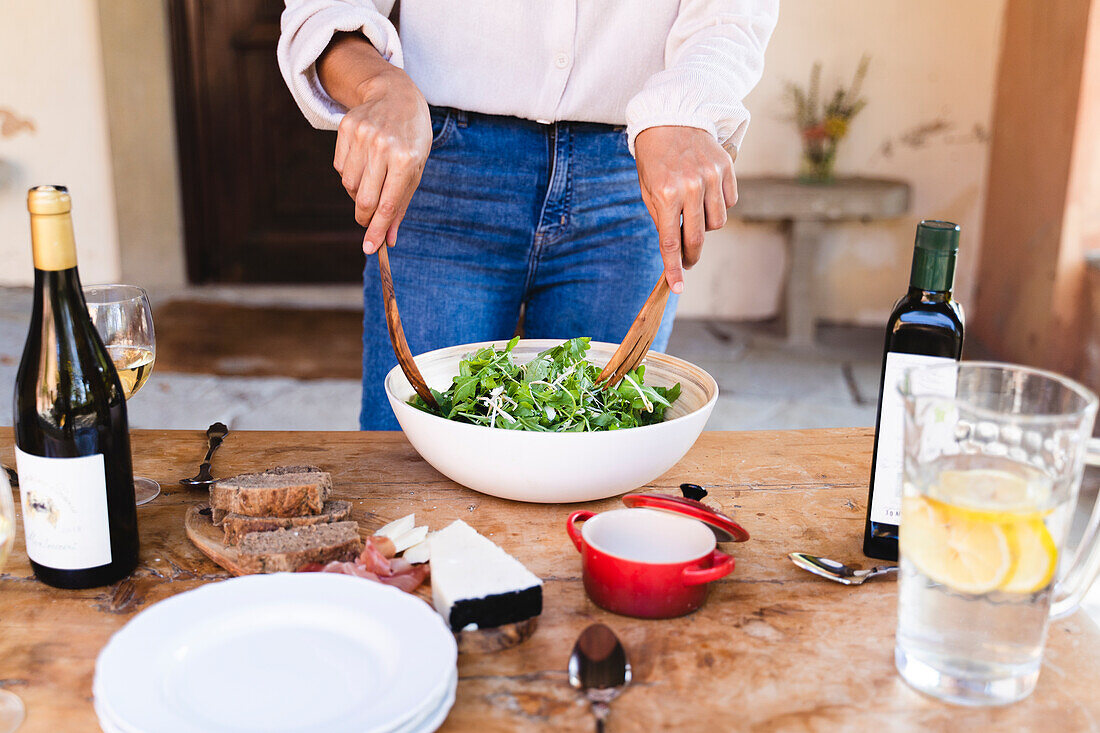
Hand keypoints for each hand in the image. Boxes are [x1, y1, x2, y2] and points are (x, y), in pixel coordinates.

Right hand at [334, 66, 431, 253]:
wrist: (396, 95)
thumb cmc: (412, 139)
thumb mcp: (415, 170)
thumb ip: (400, 206)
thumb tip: (388, 240)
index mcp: (405, 160)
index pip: (387, 205)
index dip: (377, 230)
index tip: (370, 248)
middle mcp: (382, 147)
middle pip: (364, 199)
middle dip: (365, 216)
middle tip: (367, 219)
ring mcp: (362, 136)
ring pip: (349, 184)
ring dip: (358, 192)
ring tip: (372, 178)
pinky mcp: (345, 128)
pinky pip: (340, 167)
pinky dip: (350, 173)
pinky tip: (363, 160)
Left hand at [634, 126, 736, 293]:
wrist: (672, 117)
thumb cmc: (655, 158)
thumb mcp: (648, 189)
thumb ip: (661, 219)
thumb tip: (674, 249)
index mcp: (665, 193)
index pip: (671, 240)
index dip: (674, 267)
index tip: (677, 287)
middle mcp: (690, 186)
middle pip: (698, 237)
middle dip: (692, 254)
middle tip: (688, 260)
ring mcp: (711, 177)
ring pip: (717, 222)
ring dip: (706, 225)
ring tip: (693, 212)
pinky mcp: (727, 168)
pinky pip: (729, 202)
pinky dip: (719, 205)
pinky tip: (707, 194)